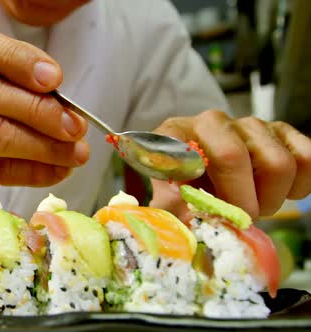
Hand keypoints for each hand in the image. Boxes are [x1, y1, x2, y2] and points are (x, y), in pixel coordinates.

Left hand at [149, 110, 310, 220]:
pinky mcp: (281, 132)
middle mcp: (211, 123)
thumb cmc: (185, 188)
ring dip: (271, 199)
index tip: (191, 203)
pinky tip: (279, 193)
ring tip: (255, 207)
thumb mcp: (168, 200)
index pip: (177, 148)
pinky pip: (307, 159)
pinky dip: (298, 187)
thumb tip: (188, 223)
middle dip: (239, 202)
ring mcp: (249, 125)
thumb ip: (170, 210)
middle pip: (233, 157)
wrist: (208, 172)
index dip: (184, 174)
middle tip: (237, 220)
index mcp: (174, 135)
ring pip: (278, 164)